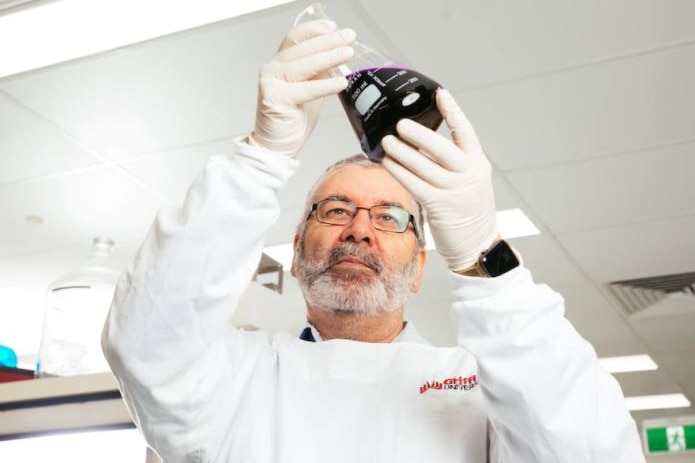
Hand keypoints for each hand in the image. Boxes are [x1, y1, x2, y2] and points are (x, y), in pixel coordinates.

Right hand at [248, 20, 354, 157]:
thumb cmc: (293, 120)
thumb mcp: (311, 90)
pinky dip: (325, 85)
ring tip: (347, 53)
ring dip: (329, 57)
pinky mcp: (274, 99)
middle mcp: (272, 69)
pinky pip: (305, 89)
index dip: (315, 30)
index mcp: (280, 64)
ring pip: (303, 65)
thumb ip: (320, 74)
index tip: (334, 28)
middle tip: (349, 38)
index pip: (296, 38)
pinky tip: (341, 82)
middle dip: (329, 41)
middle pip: (302, 48)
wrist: (277, 147)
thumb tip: (338, 57)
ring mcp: (271, 83)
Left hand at [381, 89, 498, 271]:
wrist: (477, 244)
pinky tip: (388, 163)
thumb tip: (418, 143)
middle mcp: (469, 175)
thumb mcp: (468, 181)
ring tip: (386, 142)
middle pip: (441, 148)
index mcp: (477, 163)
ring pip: (424, 166)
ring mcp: (456, 191)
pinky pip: (415, 184)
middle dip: (418, 135)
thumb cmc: (467, 209)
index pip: (465, 132)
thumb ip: (451, 163)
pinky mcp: (440, 206)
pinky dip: (400, 172)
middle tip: (399, 124)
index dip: (453, 112)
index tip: (440, 94)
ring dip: (402, 153)